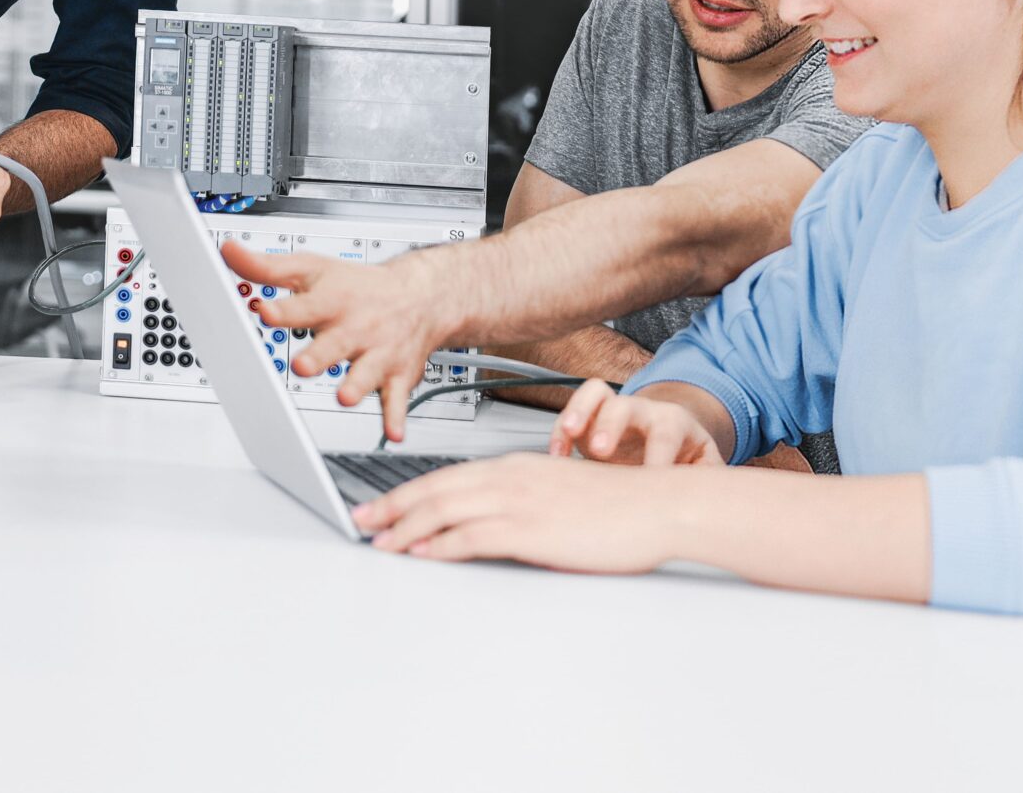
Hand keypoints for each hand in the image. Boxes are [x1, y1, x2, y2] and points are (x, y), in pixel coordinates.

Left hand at [219, 241, 454, 443]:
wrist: (419, 295)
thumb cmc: (357, 286)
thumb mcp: (312, 269)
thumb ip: (267, 268)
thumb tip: (228, 252)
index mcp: (332, 301)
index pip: (305, 305)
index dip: (284, 309)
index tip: (265, 312)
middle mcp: (356, 327)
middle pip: (336, 343)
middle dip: (320, 355)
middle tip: (302, 366)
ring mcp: (378, 353)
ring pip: (367, 372)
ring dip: (357, 385)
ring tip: (345, 397)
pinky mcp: (397, 376)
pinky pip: (397, 399)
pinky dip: (396, 417)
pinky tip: (393, 435)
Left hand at [352, 452, 684, 571]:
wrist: (660, 505)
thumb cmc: (620, 505)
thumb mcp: (561, 495)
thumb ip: (525, 502)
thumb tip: (495, 521)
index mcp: (517, 466)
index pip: (448, 477)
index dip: (408, 493)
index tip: (382, 507)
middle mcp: (511, 476)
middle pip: (436, 489)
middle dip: (392, 507)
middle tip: (362, 523)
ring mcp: (520, 501)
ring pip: (445, 509)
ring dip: (406, 528)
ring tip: (379, 543)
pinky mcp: (532, 529)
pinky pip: (472, 536)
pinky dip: (439, 545)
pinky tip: (421, 555)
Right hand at [547, 380, 723, 466]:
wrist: (669, 438)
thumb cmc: (685, 456)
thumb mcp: (705, 465)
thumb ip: (710, 478)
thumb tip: (718, 498)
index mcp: (674, 422)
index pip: (667, 434)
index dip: (658, 457)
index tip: (651, 481)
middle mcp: (642, 410)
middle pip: (626, 405)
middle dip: (612, 425)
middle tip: (602, 450)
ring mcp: (613, 412)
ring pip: (595, 394)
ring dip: (578, 412)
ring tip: (567, 434)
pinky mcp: (590, 421)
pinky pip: (571, 414)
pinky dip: (559, 434)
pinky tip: (556, 456)